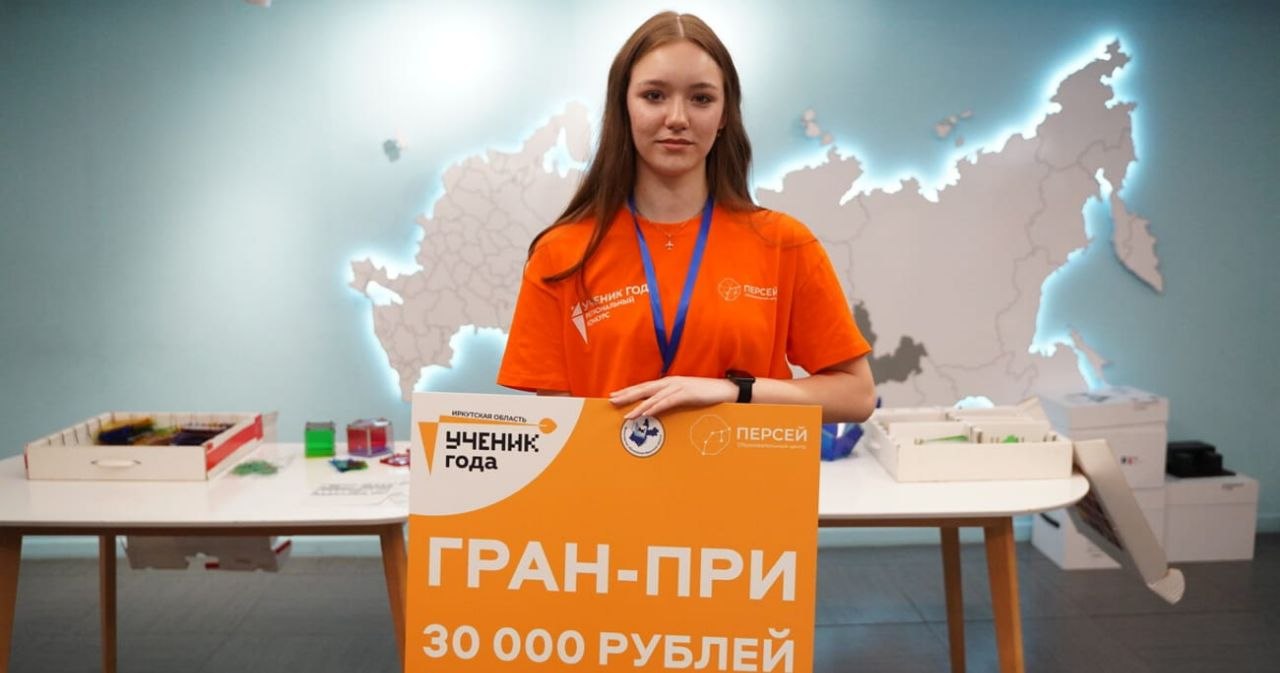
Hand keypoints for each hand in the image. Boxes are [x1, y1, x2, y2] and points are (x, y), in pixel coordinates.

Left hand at [609, 376, 736, 419]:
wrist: (724, 390)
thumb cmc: (705, 393)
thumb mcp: (684, 395)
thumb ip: (671, 399)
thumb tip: (658, 407)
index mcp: (668, 382)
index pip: (644, 386)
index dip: (629, 391)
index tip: (615, 395)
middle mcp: (670, 382)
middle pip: (644, 389)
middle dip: (627, 395)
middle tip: (611, 400)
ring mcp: (678, 387)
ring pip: (653, 397)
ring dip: (638, 406)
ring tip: (626, 414)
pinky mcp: (686, 394)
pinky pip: (667, 402)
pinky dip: (655, 408)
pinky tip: (646, 413)